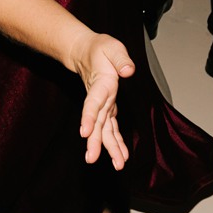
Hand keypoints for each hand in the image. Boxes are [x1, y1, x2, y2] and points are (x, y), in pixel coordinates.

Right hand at [74, 33, 134, 169]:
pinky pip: (110, 129)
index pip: (92, 104)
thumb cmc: (100, 49)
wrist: (86, 53)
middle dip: (95, 142)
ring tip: (117, 165)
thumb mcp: (112, 47)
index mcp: (100, 84)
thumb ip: (121, 59)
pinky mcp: (107, 110)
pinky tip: (120, 156)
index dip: (88, 118)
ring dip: (108, 148)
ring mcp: (102, 106)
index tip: (84, 132)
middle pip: (96, 123)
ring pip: (104, 130)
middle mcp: (99, 99)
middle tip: (92, 159)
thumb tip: (128, 70)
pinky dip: (115, 143)